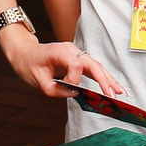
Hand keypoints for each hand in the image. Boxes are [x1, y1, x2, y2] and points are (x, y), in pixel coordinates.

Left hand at [5, 29, 125, 100]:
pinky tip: (113, 86)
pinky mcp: (78, 59)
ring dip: (109, 79)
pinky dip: (103, 77)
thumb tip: (73, 93)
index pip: (76, 64)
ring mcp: (76, 53)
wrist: (24, 52)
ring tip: (121, 92)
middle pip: (93, 64)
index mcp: (60, 51)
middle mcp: (71, 50)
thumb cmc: (28, 64)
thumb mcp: (37, 80)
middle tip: (114, 94)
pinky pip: (93, 68)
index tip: (68, 88)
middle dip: (105, 80)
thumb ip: (55, 90)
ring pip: (97, 66)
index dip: (75, 79)